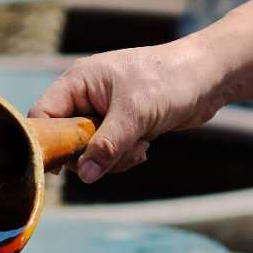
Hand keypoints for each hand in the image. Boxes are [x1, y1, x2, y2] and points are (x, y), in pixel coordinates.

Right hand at [28, 37, 219, 183]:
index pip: (43, 116)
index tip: (63, 167)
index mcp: (77, 82)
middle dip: (91, 155)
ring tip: (139, 146)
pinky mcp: (120, 125)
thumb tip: (84, 175)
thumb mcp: (135, 114)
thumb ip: (107, 145)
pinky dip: (124, 156)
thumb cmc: (170, 81)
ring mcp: (102, 111)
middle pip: (65, 140)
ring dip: (113, 157)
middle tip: (118, 153)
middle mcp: (85, 96)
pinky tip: (144, 145)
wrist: (209, 77)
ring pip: (89, 151)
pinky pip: (108, 151)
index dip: (47, 143)